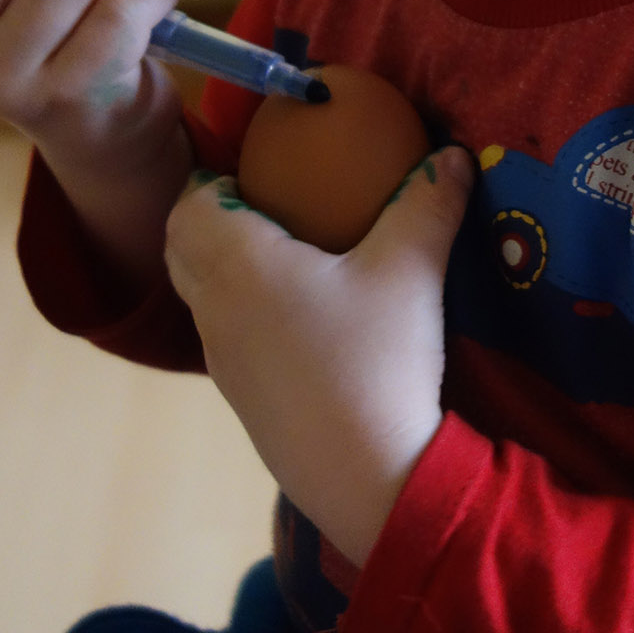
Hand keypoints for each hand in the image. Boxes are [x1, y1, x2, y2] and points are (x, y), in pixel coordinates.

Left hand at [165, 147, 473, 565]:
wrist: (370, 478)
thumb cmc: (378, 361)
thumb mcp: (411, 272)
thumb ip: (429, 205)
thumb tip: (452, 155)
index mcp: (239, 265)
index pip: (189, 207)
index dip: (211, 183)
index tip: (250, 172)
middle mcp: (216, 310)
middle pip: (181, 250)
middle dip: (207, 220)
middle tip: (262, 205)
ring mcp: (224, 362)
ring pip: (200, 298)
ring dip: (222, 270)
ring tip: (283, 260)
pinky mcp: (243, 403)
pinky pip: (225, 338)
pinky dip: (243, 315)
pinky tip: (302, 324)